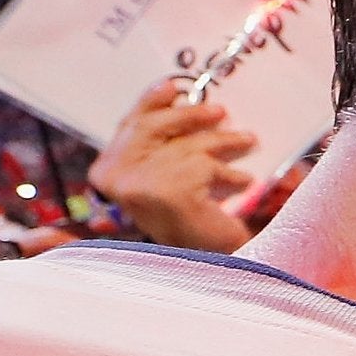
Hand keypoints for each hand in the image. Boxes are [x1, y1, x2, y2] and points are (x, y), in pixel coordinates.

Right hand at [89, 80, 257, 252]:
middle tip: (221, 112)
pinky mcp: (173, 193)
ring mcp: (142, 186)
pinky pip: (208, 168)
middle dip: (191, 116)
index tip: (173, 86)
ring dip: (225, 142)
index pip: (128, 125)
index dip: (151, 102)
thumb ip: (165, 145)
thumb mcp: (167, 178)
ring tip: (248, 142)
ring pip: (190, 147)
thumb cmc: (185, 226)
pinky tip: (244, 181)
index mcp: (107, 175)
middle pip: (156, 128)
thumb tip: (181, 100)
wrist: (206, 269)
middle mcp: (117, 180)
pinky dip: (231, 174)